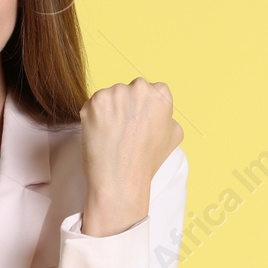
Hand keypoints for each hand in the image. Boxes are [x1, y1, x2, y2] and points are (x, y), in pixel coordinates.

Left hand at [79, 78, 182, 236]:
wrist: (121, 179)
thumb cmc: (148, 161)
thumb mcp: (174, 135)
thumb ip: (168, 116)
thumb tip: (162, 111)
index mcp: (161, 93)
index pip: (151, 91)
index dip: (144, 109)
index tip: (139, 125)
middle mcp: (140, 87)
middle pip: (129, 90)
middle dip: (126, 106)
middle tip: (124, 132)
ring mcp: (116, 92)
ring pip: (110, 97)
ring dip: (109, 111)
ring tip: (113, 135)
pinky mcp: (95, 101)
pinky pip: (94, 104)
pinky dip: (94, 117)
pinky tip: (101, 134)